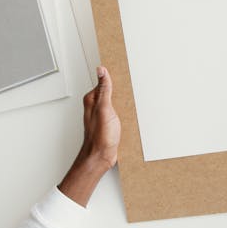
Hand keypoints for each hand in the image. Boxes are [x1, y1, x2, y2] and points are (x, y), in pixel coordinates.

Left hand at [59, 66, 120, 206]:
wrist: (101, 157)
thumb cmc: (100, 137)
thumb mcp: (104, 109)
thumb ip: (104, 89)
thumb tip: (101, 70)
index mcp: (92, 99)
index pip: (104, 82)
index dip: (114, 77)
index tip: (124, 70)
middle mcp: (96, 106)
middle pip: (111, 92)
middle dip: (121, 89)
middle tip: (131, 85)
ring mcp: (103, 115)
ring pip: (116, 103)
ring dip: (124, 102)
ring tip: (133, 100)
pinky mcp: (110, 124)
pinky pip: (119, 113)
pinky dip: (126, 112)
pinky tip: (131, 114)